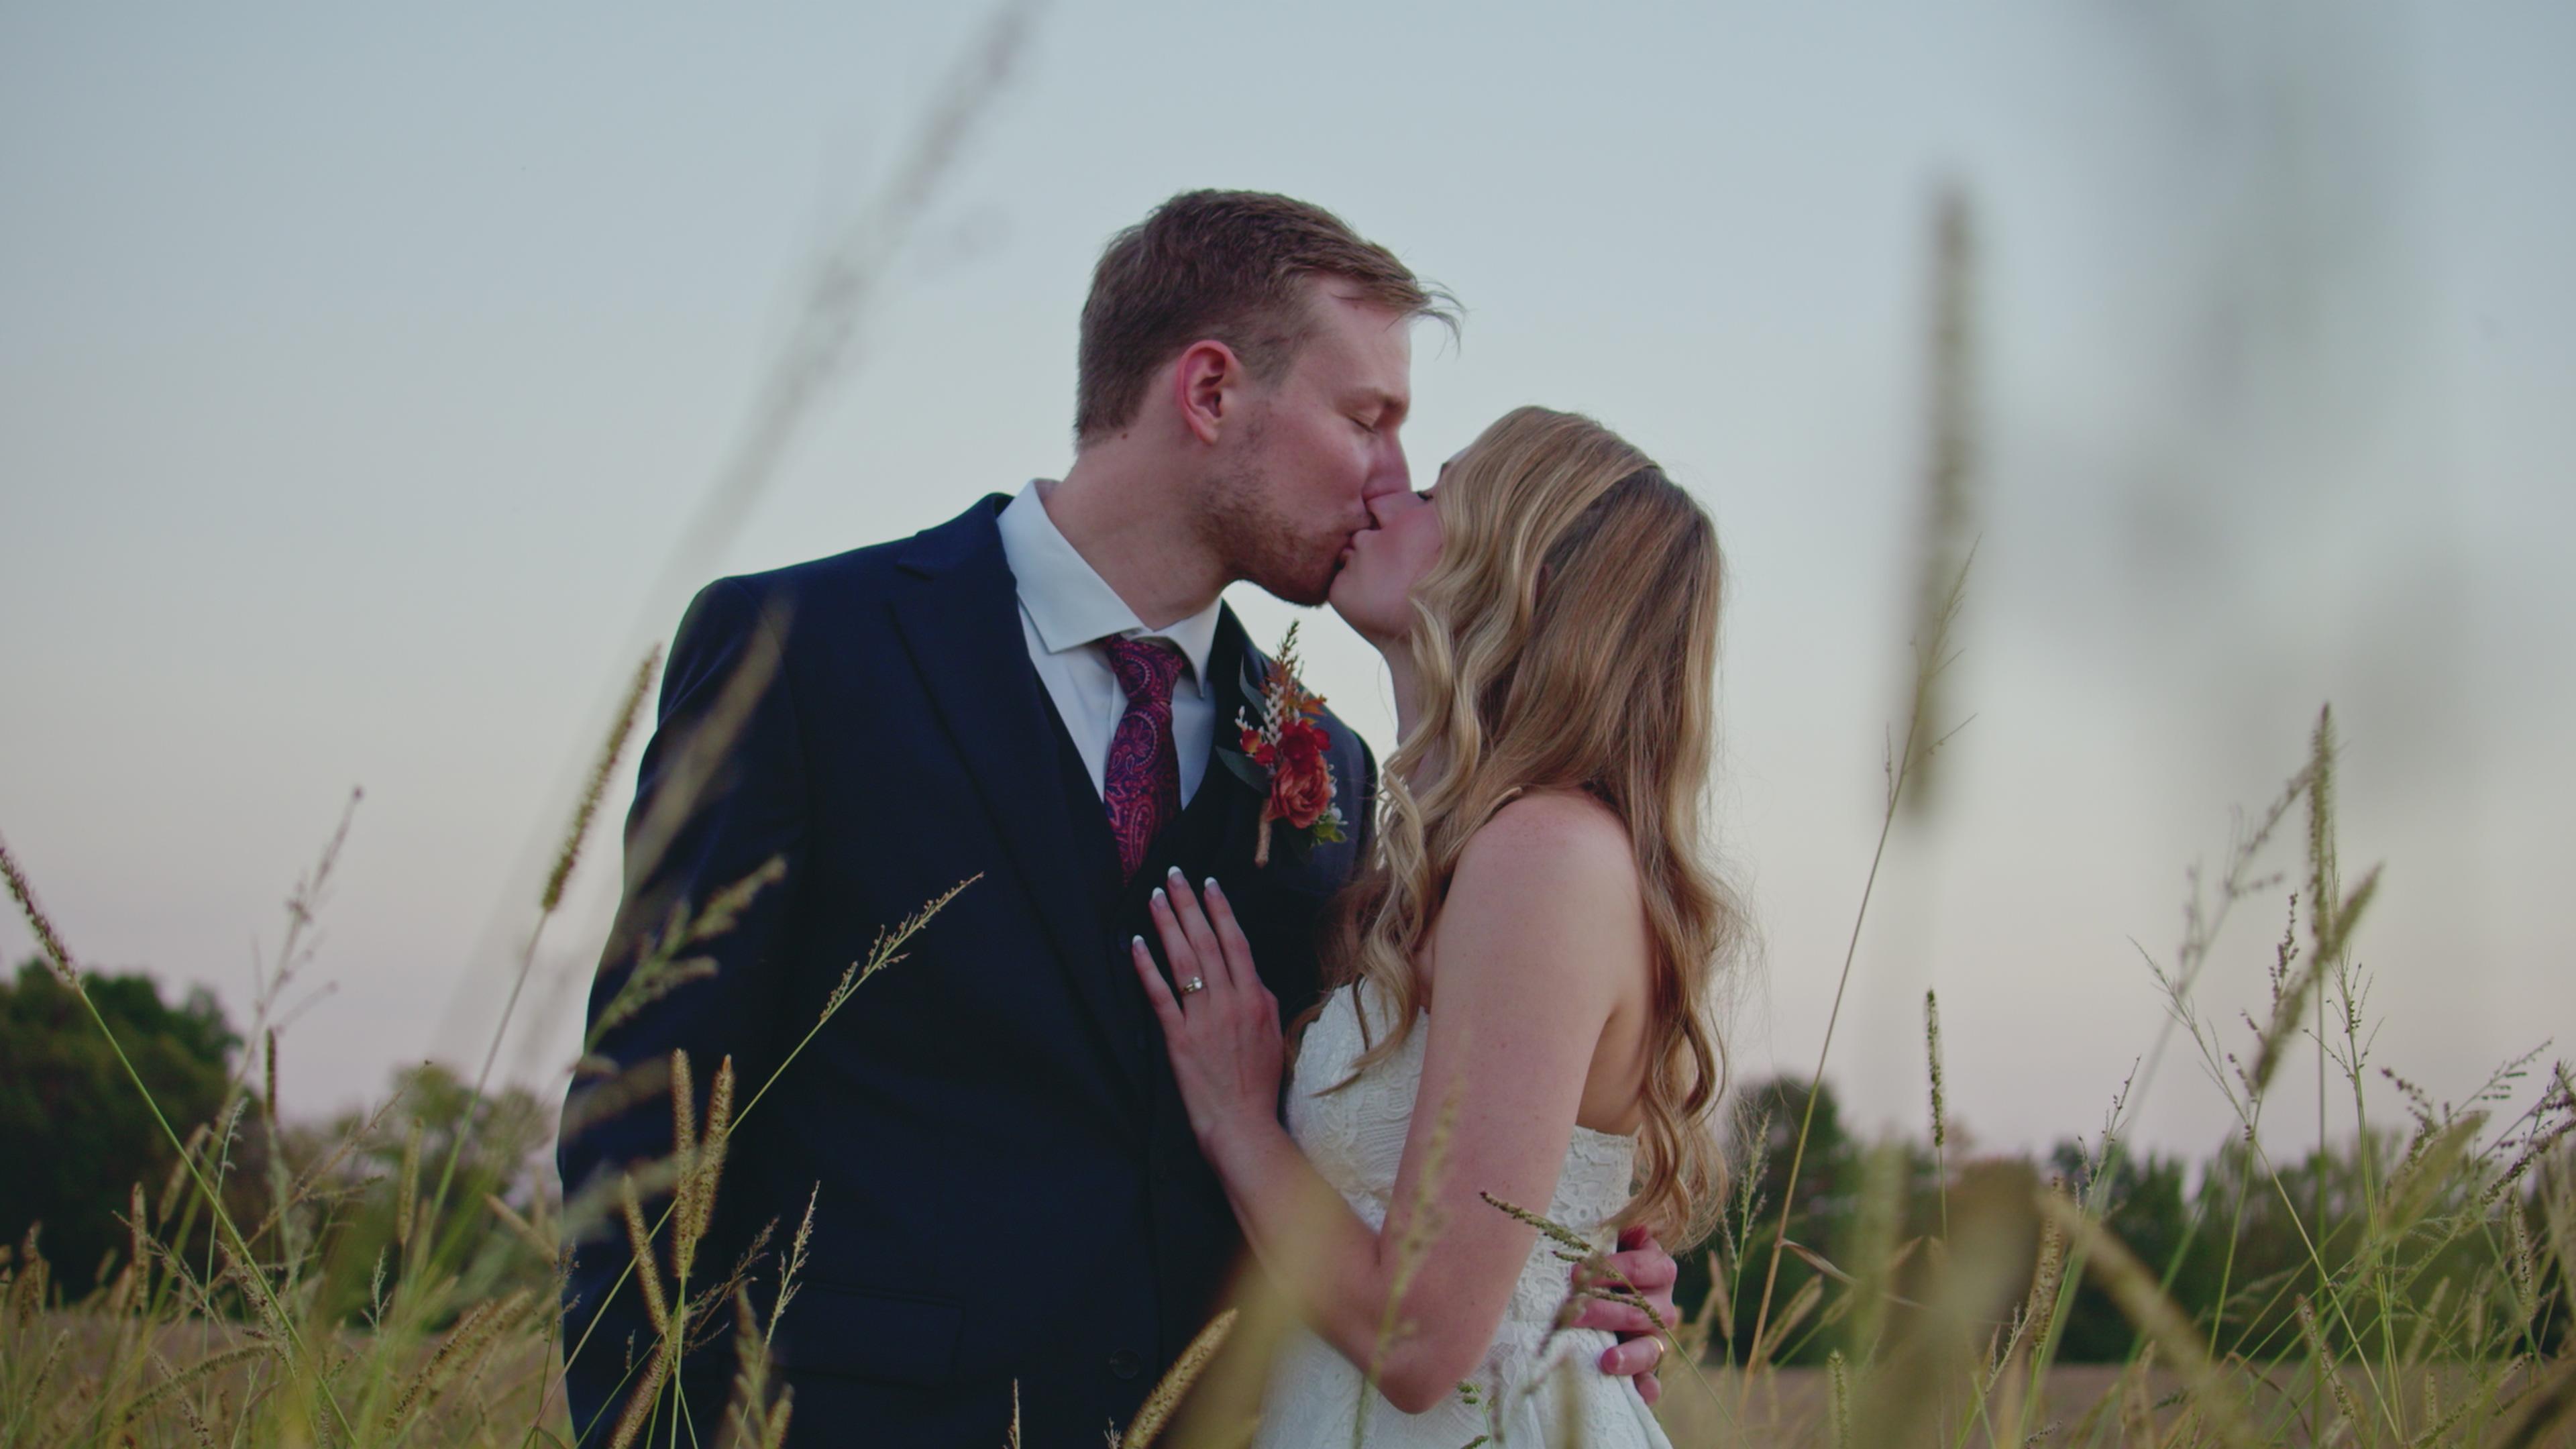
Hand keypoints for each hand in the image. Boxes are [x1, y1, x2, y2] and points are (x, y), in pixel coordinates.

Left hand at [1130, 870, 1284, 1153]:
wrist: (1244, 1125)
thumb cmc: (1259, 1086)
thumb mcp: (1272, 1035)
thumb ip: (1259, 1002)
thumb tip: (1248, 978)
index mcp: (1256, 998)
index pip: (1236, 943)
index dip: (1220, 910)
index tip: (1208, 884)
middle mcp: (1231, 1002)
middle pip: (1208, 942)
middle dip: (1190, 904)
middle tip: (1175, 875)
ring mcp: (1204, 1019)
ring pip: (1184, 960)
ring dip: (1168, 924)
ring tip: (1155, 897)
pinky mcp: (1180, 1039)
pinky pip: (1161, 995)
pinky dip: (1148, 967)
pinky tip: (1137, 943)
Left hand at [1574, 1224, 1679, 1404]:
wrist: (1602, 1292)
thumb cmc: (1600, 1261)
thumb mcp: (1608, 1240)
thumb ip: (1615, 1230)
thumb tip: (1629, 1224)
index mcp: (1658, 1269)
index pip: (1643, 1267)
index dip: (1613, 1269)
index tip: (1576, 1273)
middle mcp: (1662, 1304)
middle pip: (1641, 1310)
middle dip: (1604, 1310)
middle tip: (1571, 1311)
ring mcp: (1656, 1338)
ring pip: (1651, 1348)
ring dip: (1629, 1355)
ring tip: (1607, 1361)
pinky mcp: (1646, 1367)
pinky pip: (1652, 1382)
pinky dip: (1647, 1389)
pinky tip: (1640, 1396)